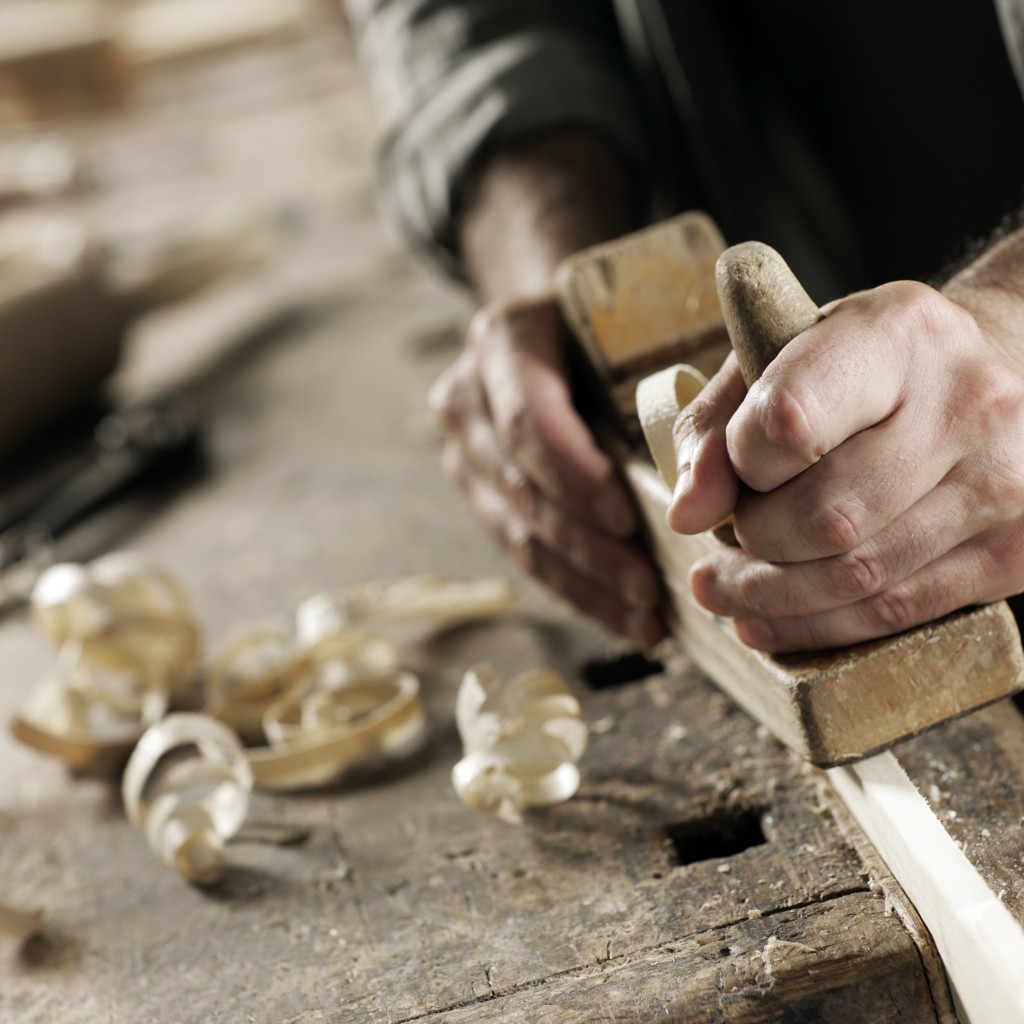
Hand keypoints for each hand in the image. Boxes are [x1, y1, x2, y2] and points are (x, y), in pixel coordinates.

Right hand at [430, 293, 664, 645]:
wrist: (553, 327)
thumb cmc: (611, 322)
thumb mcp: (634, 320)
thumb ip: (663, 369)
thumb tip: (709, 455)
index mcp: (504, 340)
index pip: (529, 422)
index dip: (575, 476)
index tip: (627, 519)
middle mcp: (469, 397)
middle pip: (521, 486)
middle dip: (587, 545)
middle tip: (648, 587)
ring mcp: (464, 451)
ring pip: (517, 531)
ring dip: (584, 581)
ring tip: (645, 616)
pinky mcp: (479, 495)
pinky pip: (522, 553)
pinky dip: (577, 590)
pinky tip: (624, 618)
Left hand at [667, 280, 1023, 651]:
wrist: (1005, 371)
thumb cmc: (867, 367)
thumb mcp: (779, 359)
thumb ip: (715, 428)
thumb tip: (686, 515)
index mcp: (897, 335)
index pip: (789, 422)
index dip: (739, 465)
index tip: (733, 472)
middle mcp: (967, 404)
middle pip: (826, 517)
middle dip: (754, 542)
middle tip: (725, 542)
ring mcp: (1003, 482)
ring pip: (858, 577)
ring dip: (771, 597)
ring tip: (724, 590)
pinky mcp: (1017, 549)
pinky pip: (899, 611)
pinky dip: (817, 627)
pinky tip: (766, 620)